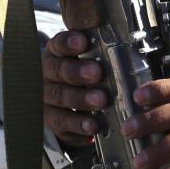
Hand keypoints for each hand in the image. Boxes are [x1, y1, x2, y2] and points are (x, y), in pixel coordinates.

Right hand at [42, 30, 111, 146]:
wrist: (69, 104)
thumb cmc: (85, 75)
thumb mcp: (90, 60)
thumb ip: (101, 53)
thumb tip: (123, 47)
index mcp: (57, 53)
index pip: (59, 44)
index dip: (69, 43)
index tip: (83, 43)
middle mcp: (47, 73)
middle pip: (58, 70)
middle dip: (77, 72)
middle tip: (96, 73)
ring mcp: (46, 96)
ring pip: (59, 96)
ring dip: (80, 99)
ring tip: (100, 101)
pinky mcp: (50, 118)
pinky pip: (61, 122)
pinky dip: (78, 124)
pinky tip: (92, 125)